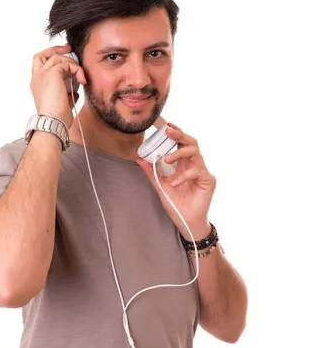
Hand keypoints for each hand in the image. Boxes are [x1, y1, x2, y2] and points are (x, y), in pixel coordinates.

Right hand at [30, 44, 86, 127]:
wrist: (53, 121)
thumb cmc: (57, 117)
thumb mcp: (62, 102)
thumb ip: (66, 94)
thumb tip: (74, 91)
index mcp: (37, 85)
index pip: (41, 66)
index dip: (52, 59)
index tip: (65, 59)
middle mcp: (37, 77)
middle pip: (42, 55)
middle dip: (55, 49)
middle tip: (69, 49)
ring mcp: (43, 74)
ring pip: (57, 57)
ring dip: (72, 63)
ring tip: (81, 76)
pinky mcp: (52, 73)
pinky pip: (67, 63)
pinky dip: (76, 69)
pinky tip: (82, 80)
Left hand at [135, 122, 216, 238]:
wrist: (186, 222)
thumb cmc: (176, 204)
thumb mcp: (160, 186)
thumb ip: (151, 172)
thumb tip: (138, 158)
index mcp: (183, 164)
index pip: (181, 143)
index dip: (175, 132)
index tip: (166, 125)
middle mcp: (194, 165)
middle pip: (191, 142)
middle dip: (180, 134)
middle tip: (168, 131)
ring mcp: (202, 172)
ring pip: (195, 152)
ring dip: (179, 153)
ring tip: (166, 160)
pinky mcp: (208, 180)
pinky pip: (197, 171)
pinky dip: (184, 175)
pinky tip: (175, 183)